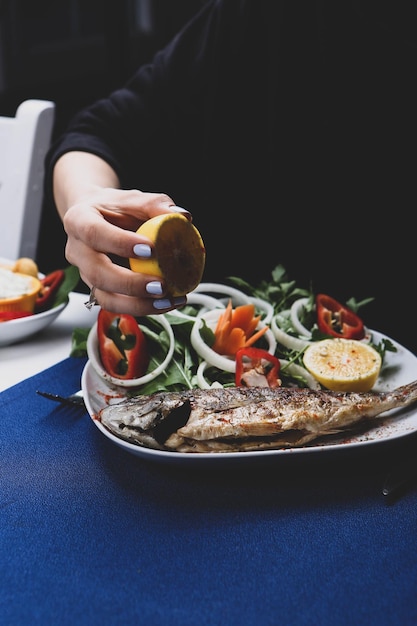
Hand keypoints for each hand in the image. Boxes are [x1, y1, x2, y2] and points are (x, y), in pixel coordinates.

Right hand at [62, 186, 190, 315]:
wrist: (96, 218)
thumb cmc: (115, 208)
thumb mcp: (133, 199)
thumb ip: (156, 204)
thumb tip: (183, 216)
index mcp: (79, 220)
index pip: (94, 233)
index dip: (120, 243)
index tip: (151, 249)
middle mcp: (77, 251)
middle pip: (97, 274)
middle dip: (130, 284)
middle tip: (161, 286)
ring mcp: (85, 274)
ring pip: (105, 298)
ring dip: (138, 305)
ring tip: (168, 301)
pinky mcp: (98, 290)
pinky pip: (117, 306)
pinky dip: (143, 308)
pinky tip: (167, 303)